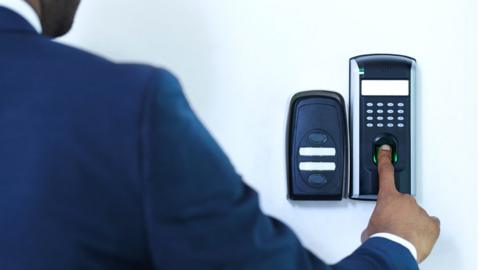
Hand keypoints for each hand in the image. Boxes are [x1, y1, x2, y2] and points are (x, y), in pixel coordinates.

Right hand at [361, 144, 439, 262]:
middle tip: (393, 225)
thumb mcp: (369, 227)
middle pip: (403, 201)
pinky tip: (417, 235)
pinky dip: (424, 229)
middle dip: (398, 211)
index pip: (385, 173)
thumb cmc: (381, 238)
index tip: (386, 150)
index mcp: (388, 198)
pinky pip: (429, 223)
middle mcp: (405, 201)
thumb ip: (374, 220)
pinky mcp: (431, 223)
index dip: (385, 159)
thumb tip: (374, 227)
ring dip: (410, 222)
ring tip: (403, 234)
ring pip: (416, 213)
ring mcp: (419, 211)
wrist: (395, 250)